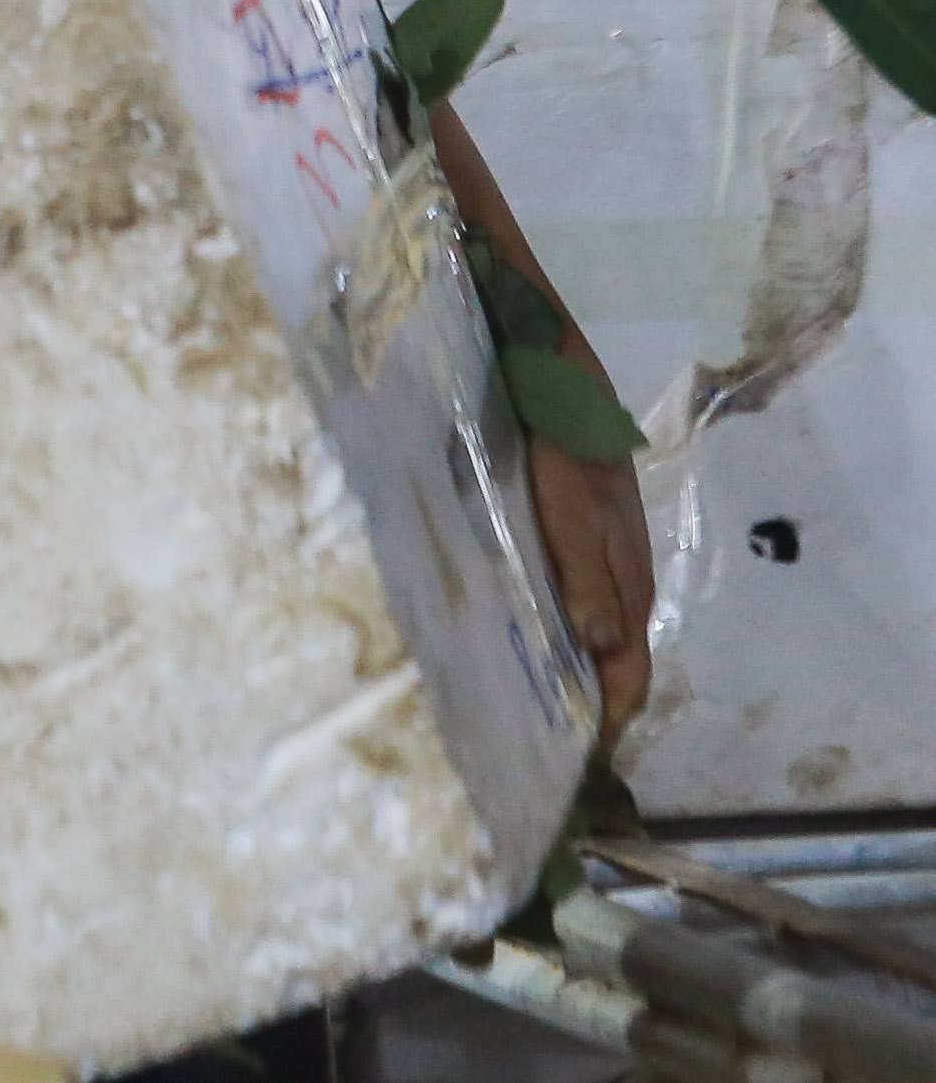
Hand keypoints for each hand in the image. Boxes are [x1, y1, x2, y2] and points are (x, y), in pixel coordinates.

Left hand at [529, 424, 654, 739]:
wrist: (561, 393)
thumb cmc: (565, 456)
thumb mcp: (572, 517)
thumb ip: (587, 580)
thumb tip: (602, 649)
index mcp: (631, 590)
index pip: (629, 677)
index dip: (607, 720)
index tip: (573, 762)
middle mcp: (625, 589)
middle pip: (616, 666)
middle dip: (588, 708)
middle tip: (535, 746)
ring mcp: (607, 568)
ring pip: (598, 640)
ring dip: (572, 675)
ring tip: (523, 709)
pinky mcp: (583, 549)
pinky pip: (578, 610)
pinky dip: (560, 638)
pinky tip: (524, 645)